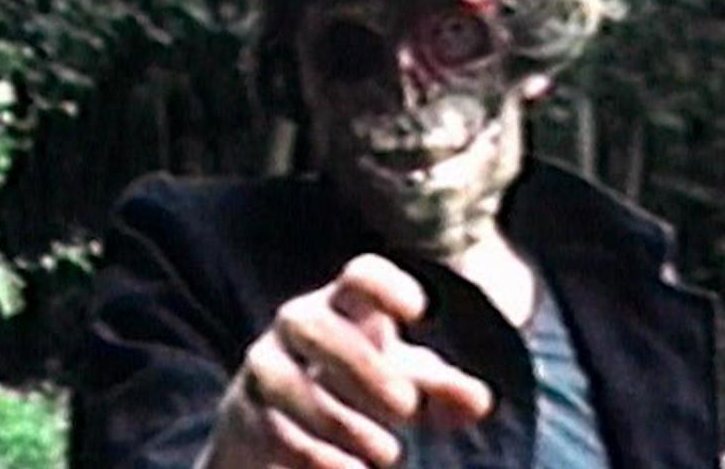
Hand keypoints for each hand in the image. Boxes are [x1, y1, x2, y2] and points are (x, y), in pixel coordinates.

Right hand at [199, 254, 493, 468]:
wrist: (281, 429)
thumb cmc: (360, 388)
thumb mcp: (405, 382)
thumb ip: (444, 389)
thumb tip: (481, 402)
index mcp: (344, 305)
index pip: (358, 274)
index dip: (385, 285)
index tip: (420, 313)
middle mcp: (297, 325)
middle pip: (311, 323)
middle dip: (358, 364)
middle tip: (407, 407)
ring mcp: (264, 367)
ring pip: (283, 380)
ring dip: (337, 419)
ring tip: (390, 454)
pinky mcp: (243, 415)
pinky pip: (268, 429)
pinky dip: (311, 454)